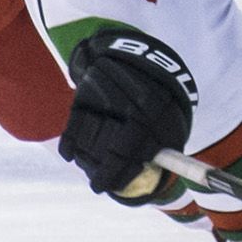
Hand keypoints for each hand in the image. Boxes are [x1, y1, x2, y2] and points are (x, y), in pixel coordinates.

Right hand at [59, 30, 197, 200]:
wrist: (134, 55)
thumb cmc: (159, 95)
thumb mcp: (172, 114)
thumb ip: (166, 144)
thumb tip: (156, 176)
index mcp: (151, 109)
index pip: (131, 149)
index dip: (122, 173)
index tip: (114, 186)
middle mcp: (124, 104)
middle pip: (108, 149)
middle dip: (104, 173)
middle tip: (100, 185)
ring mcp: (101, 99)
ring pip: (89, 141)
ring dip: (87, 162)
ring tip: (91, 170)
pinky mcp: (83, 96)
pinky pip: (72, 128)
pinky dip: (70, 146)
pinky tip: (72, 156)